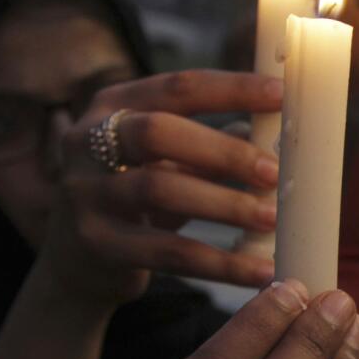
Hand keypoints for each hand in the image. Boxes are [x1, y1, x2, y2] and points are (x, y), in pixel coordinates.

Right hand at [43, 70, 284, 302]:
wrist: (78, 262)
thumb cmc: (138, 197)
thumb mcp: (170, 162)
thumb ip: (214, 146)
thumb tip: (281, 137)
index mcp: (114, 105)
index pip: (177, 87)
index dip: (231, 89)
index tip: (280, 94)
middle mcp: (87, 140)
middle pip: (158, 131)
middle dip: (223, 151)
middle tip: (273, 172)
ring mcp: (84, 191)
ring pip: (159, 190)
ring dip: (224, 204)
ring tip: (271, 219)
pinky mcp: (95, 243)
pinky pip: (166, 252)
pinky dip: (219, 263)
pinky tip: (258, 270)